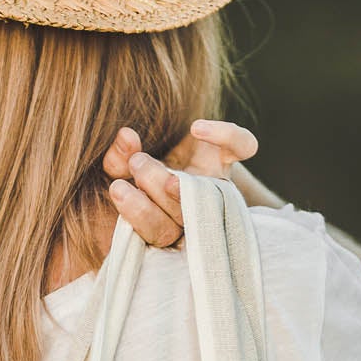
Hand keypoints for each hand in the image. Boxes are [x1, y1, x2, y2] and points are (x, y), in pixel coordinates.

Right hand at [103, 120, 258, 247]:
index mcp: (169, 220)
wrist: (175, 143)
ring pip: (205, 192)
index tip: (118, 188)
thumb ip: (118, 163)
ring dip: (172, 176)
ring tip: (140, 158)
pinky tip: (197, 129)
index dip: (141, 215)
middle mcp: (196, 209)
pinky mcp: (228, 154)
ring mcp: (215, 184)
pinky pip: (242, 145)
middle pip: (181, 216)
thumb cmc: (140, 163)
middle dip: (154, 189)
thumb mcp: (121, 167)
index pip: (160, 232)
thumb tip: (126, 136)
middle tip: (136, 164)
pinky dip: (226, 136)